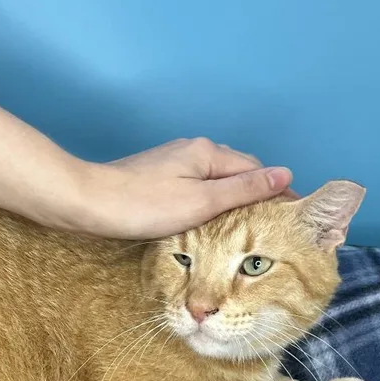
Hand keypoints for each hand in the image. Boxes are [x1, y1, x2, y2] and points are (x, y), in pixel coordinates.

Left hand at [68, 137, 295, 238]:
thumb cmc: (142, 205)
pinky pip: (193, 189)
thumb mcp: (202, 201)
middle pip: (235, 173)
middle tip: (271, 227)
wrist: (87, 204)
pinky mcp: (155, 179)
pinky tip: (206, 223)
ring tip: (243, 229)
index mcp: (208, 152)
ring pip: (213, 182)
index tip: (291, 217)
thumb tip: (285, 174)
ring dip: (230, 201)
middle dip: (255, 196)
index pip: (256, 170)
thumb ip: (244, 189)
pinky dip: (206, 204)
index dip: (276, 192)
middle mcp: (192, 151)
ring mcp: (172, 164)